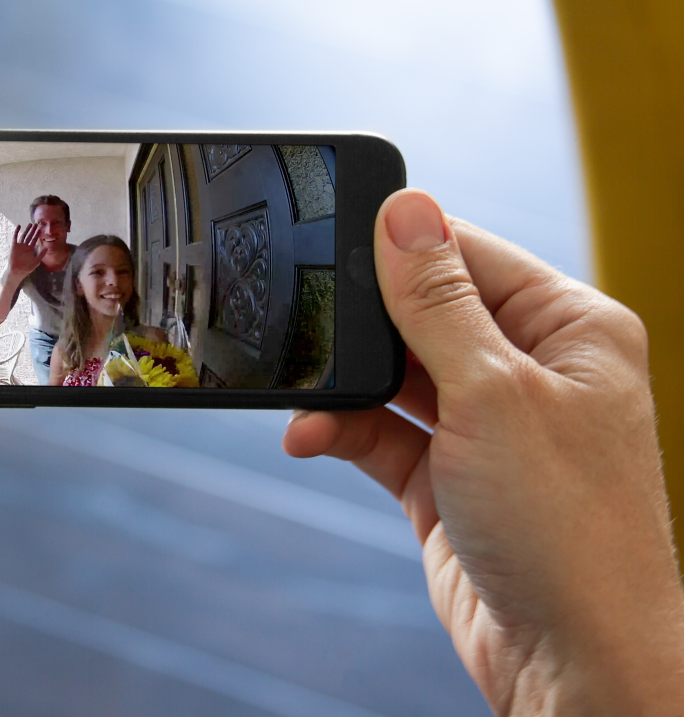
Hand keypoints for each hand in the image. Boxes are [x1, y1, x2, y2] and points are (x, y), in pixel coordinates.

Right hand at [8, 223, 41, 278]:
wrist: (17, 271)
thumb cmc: (26, 268)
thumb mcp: (36, 261)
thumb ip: (41, 254)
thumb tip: (47, 247)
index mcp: (30, 249)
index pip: (34, 239)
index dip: (37, 234)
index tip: (41, 228)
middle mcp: (25, 246)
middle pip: (30, 236)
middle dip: (33, 230)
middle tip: (36, 224)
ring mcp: (19, 245)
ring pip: (23, 235)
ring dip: (26, 230)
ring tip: (30, 224)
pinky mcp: (14, 245)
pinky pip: (15, 237)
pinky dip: (16, 231)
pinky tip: (19, 226)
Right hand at [284, 190, 683, 714]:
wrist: (570, 661)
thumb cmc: (566, 528)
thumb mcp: (493, 393)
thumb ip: (437, 302)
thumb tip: (405, 209)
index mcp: (569, 329)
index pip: (472, 254)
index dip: (403, 245)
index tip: (334, 236)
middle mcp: (529, 371)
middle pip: (423, 314)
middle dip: (363, 325)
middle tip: (306, 323)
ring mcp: (484, 426)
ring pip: (394, 377)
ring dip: (344, 387)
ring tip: (301, 396)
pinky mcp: (445, 476)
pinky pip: (380, 433)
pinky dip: (341, 431)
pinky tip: (309, 435)